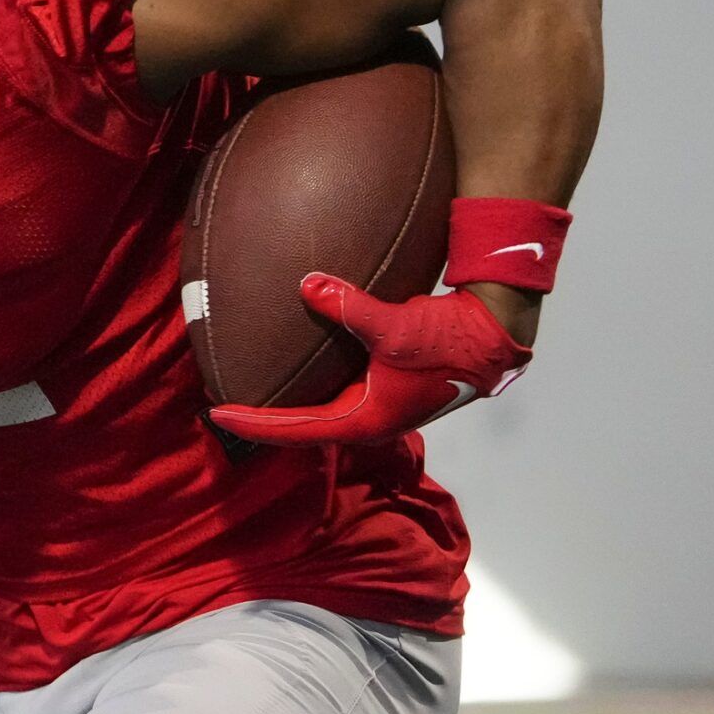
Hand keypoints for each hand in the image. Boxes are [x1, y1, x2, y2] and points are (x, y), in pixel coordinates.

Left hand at [208, 273, 531, 445]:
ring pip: (322, 410)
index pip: (296, 429)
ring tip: (254, 390)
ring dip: (289, 404)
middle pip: (304, 427)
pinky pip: (337, 389)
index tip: (218, 414)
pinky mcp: (387, 386)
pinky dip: (312, 382)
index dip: (254, 423)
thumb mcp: (395, 326)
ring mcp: (380, 404)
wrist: (495, 338)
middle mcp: (370, 419)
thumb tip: (307, 284)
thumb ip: (349, 307)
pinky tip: (299, 363)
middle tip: (225, 406)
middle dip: (265, 419)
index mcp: (367, 421)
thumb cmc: (450, 341)